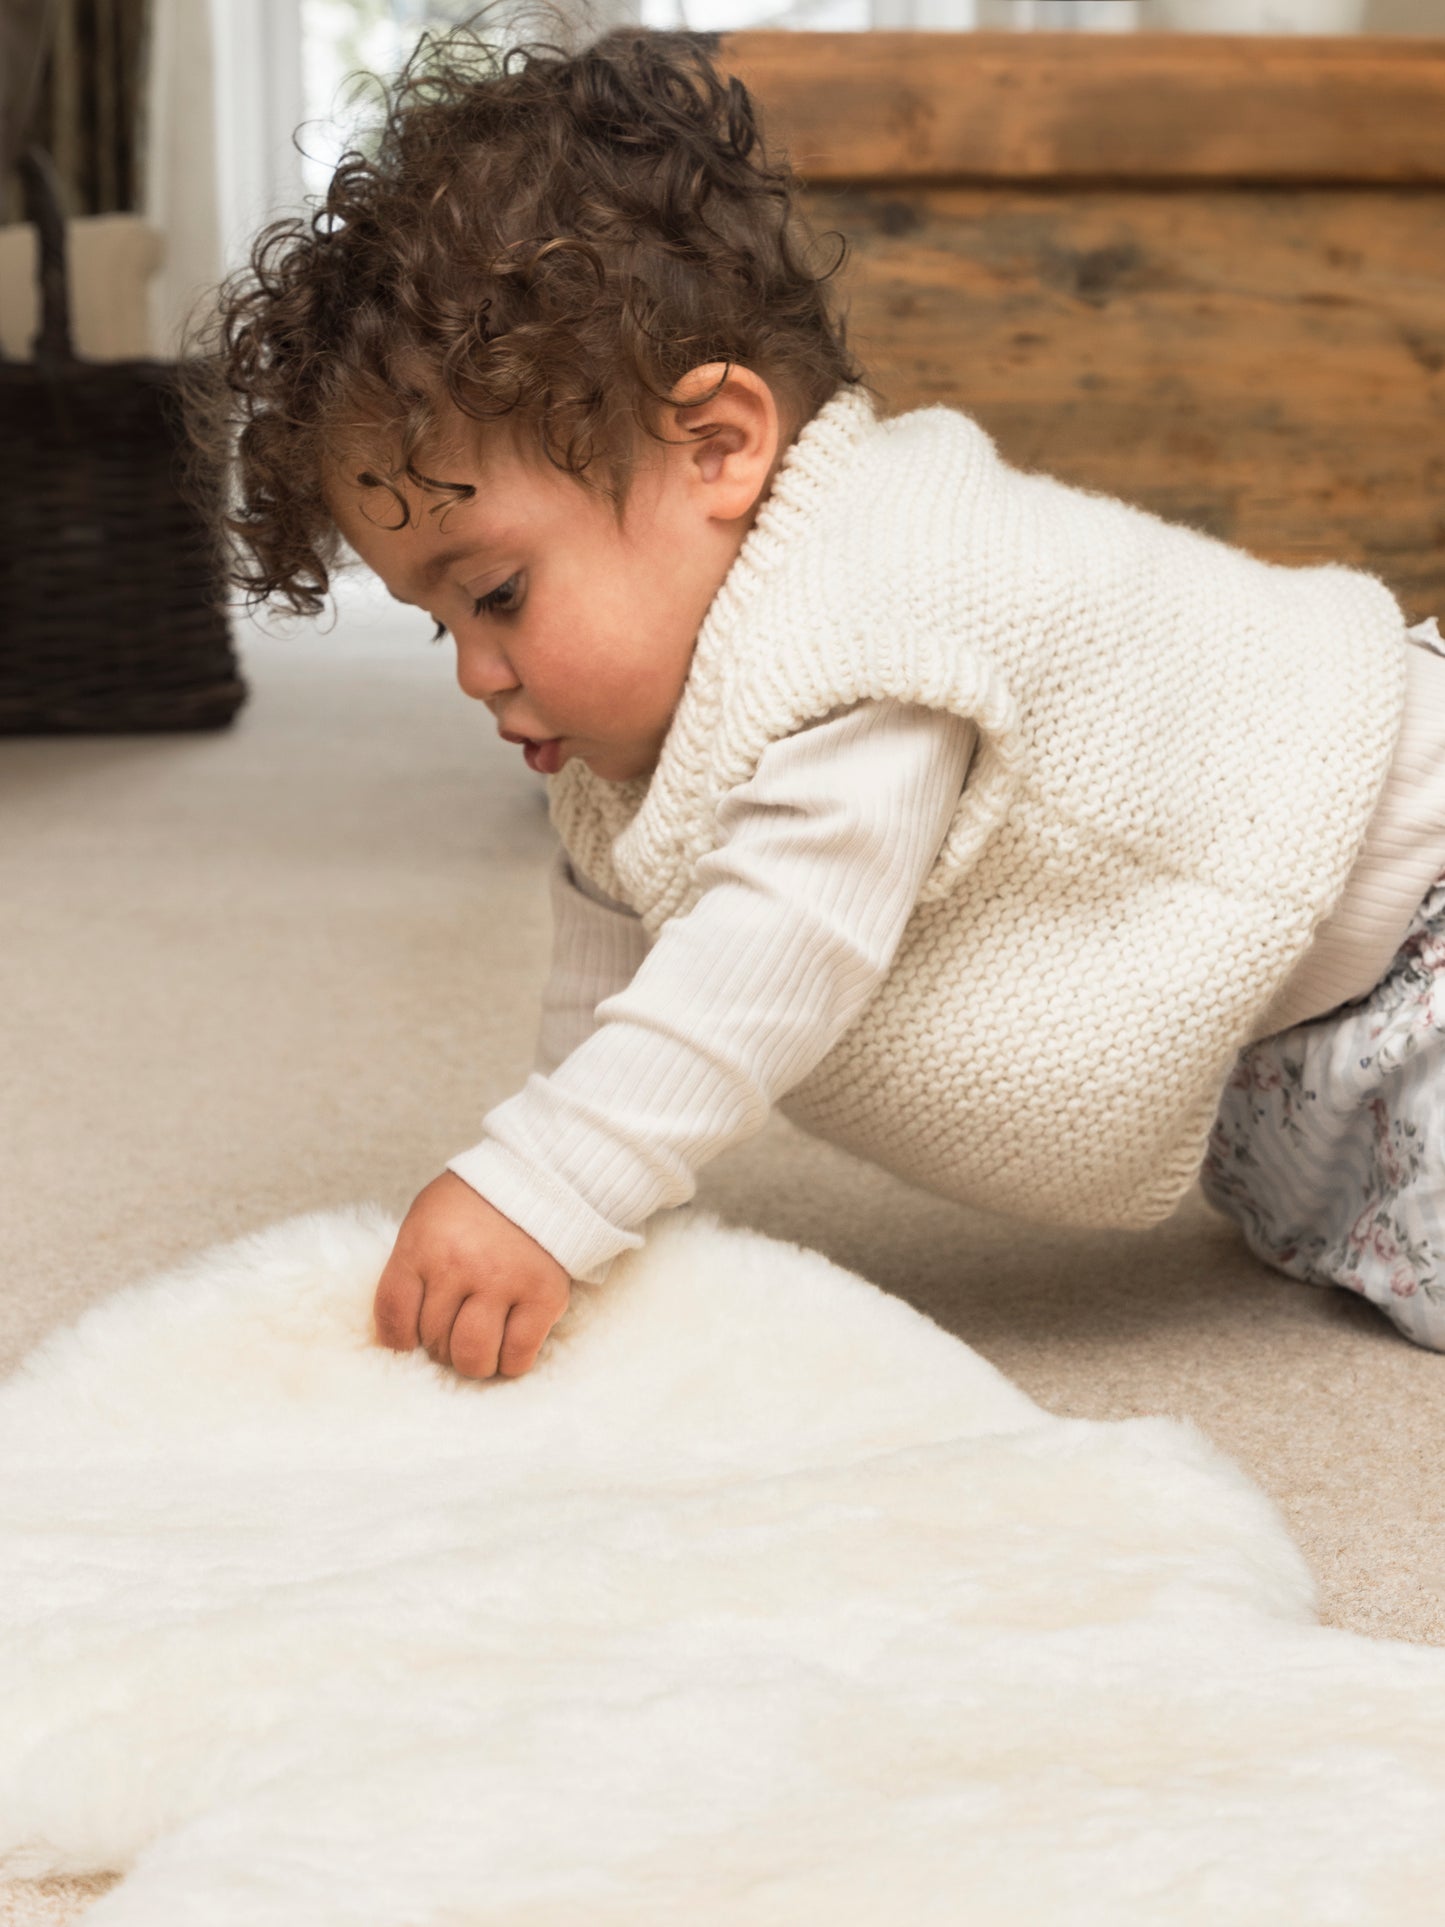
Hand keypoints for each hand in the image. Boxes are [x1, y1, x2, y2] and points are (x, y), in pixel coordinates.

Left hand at [372, 1171, 571, 1380]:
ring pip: (473, 1356)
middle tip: (452, 1334)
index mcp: (423, 1246)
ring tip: (478, 1346)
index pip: (393, 1314)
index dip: (397, 1339)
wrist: (539, 1179)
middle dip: (439, 1346)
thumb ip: (411, 1268)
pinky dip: (509, 1362)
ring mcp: (504, 1282)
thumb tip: (403, 1329)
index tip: (409, 1341)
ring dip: (472, 1361)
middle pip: (434, 1340)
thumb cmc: (473, 1205)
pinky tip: (507, 1347)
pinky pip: (517, 1356)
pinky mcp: (543, 1297)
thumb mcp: (425, 1220)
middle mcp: (460, 1266)